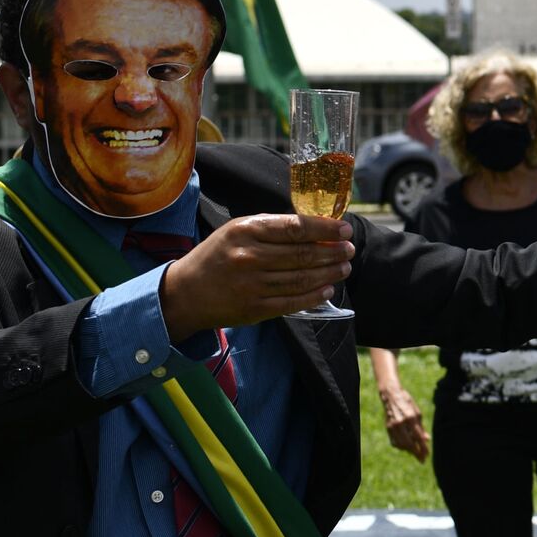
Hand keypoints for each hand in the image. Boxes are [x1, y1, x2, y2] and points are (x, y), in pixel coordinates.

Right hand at [159, 214, 354, 339]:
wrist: (187, 292)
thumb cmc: (218, 255)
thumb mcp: (238, 230)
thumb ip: (272, 227)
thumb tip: (315, 227)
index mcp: (246, 231)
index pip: (295, 228)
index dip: (325, 229)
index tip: (345, 229)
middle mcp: (250, 257)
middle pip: (303, 254)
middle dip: (333, 251)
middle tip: (349, 249)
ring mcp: (253, 286)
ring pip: (302, 279)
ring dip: (329, 273)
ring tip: (344, 267)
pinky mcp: (255, 309)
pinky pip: (292, 302)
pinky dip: (314, 296)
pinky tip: (328, 289)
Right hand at [378, 386, 430, 461]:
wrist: (391, 396)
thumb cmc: (407, 403)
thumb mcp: (417, 413)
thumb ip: (421, 428)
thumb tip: (427, 439)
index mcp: (410, 418)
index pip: (418, 437)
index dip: (423, 448)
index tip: (427, 455)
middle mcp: (401, 423)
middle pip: (409, 444)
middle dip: (416, 453)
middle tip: (422, 459)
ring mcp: (393, 426)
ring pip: (401, 445)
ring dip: (409, 451)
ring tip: (415, 453)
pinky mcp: (388, 428)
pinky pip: (395, 442)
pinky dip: (401, 447)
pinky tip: (407, 447)